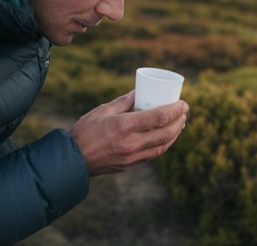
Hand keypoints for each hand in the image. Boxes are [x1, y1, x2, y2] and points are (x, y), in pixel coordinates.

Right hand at [69, 91, 188, 175]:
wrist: (71, 160)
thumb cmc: (85, 131)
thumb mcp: (104, 110)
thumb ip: (124, 101)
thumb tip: (141, 91)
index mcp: (125, 126)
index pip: (159, 118)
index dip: (176, 110)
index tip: (184, 103)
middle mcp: (131, 143)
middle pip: (165, 133)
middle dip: (180, 122)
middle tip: (185, 112)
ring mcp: (131, 157)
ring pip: (162, 147)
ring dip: (175, 134)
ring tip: (180, 123)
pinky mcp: (129, 165)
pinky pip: (152, 154)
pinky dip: (163, 145)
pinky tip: (166, 137)